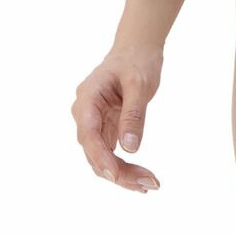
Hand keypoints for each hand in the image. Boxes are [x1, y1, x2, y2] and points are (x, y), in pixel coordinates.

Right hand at [71, 44, 162, 192]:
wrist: (136, 49)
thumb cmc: (136, 60)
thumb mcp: (139, 84)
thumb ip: (134, 114)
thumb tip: (130, 148)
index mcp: (87, 99)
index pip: (88, 135)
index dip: (100, 158)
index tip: (116, 176)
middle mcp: (85, 114)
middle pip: (94, 152)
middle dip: (118, 172)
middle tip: (149, 184)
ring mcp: (94, 123)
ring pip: (101, 157)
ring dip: (123, 174)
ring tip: (150, 184)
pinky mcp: (105, 129)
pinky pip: (110, 153)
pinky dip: (124, 166)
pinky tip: (141, 179)